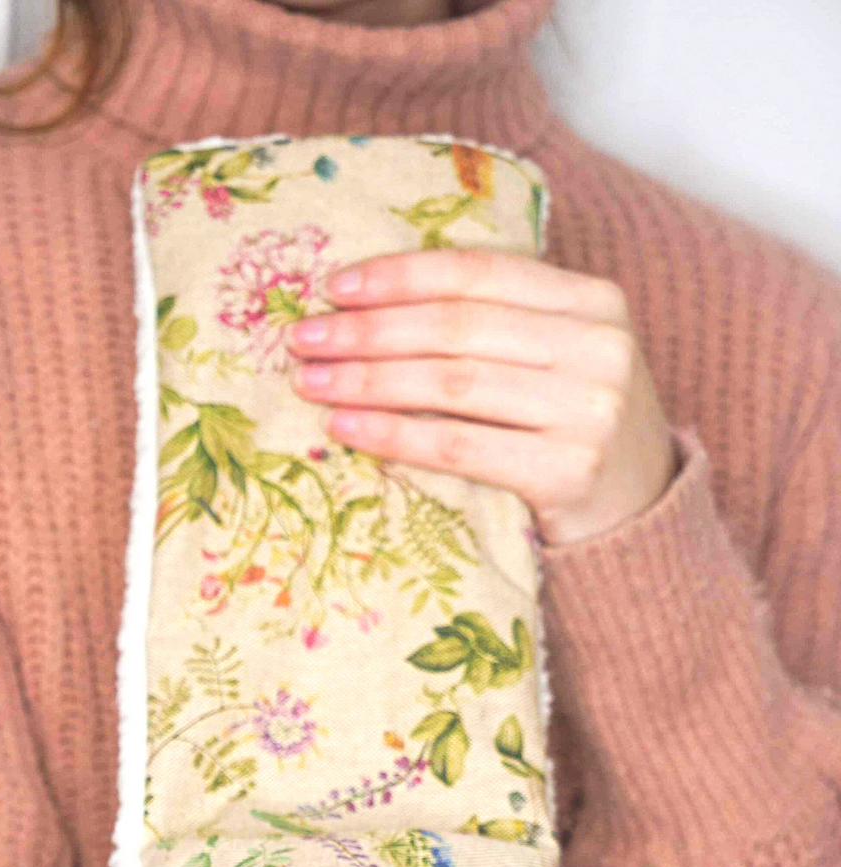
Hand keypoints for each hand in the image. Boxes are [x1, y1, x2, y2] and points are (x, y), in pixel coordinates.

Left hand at [284, 247, 679, 545]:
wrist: (639, 517)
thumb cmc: (574, 430)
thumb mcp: (556, 358)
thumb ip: (496, 322)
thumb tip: (369, 300)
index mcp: (595, 300)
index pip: (479, 272)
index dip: (401, 276)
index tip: (334, 287)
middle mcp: (599, 348)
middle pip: (456, 327)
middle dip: (367, 331)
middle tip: (302, 339)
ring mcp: (589, 411)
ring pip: (451, 383)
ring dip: (367, 381)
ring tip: (310, 382)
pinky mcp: (569, 472)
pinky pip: (458, 446)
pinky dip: (393, 435)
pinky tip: (345, 426)